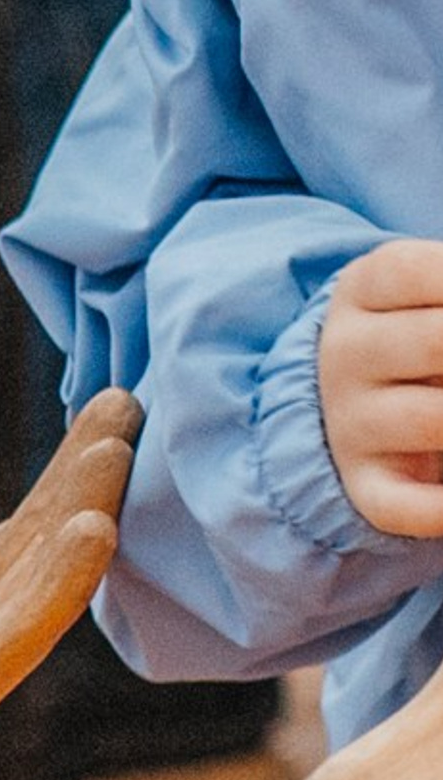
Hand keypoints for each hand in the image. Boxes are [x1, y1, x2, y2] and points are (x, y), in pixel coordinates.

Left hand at [0, 396, 139, 779]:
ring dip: (77, 524)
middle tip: (128, 410)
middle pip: (19, 566)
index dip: (41, 501)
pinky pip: (2, 645)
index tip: (88, 435)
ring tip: (121, 452)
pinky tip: (93, 530)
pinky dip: (52, 590)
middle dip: (73, 490)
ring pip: (27, 596)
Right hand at [319, 241, 442, 536]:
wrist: (352, 402)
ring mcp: (351, 424)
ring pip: (433, 421)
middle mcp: (346, 356)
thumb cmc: (423, 334)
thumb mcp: (435, 289)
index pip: (420, 273)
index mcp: (363, 290)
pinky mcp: (366, 486)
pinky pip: (408, 506)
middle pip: (436, 344)